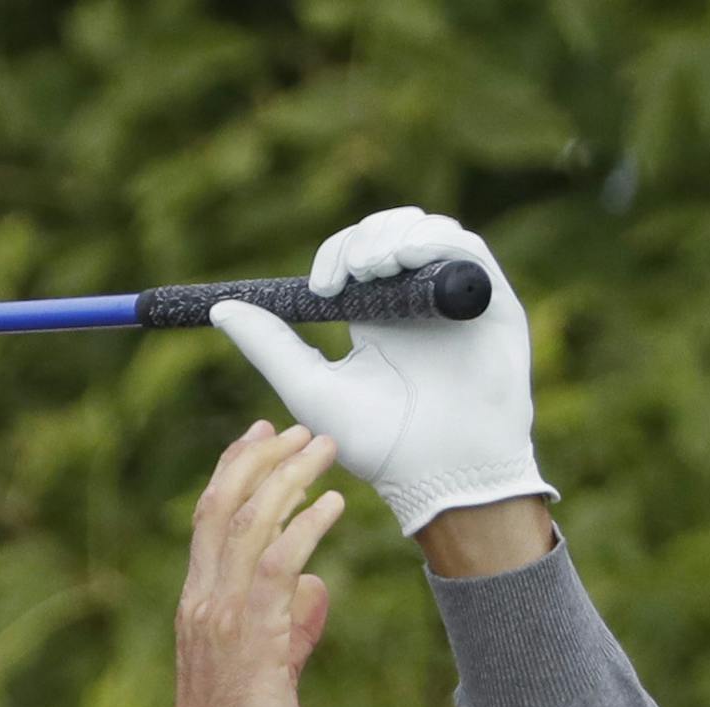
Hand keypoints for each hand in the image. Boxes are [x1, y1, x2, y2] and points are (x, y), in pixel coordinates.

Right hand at [141, 420, 340, 706]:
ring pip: (249, 524)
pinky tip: (332, 503)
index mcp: (197, 603)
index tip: (260, 435)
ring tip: (322, 447)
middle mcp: (202, 600)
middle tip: (298, 428)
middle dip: (260, 457)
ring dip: (288, 477)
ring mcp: (223, 617)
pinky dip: (305, 525)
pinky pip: (278, 565)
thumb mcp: (264, 669)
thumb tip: (315, 591)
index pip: (209, 520)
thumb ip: (286, 625)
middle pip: (222, 506)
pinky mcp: (252, 637)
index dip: (233, 470)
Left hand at [208, 207, 560, 535]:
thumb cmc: (379, 443)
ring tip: (374, 267)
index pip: (353, 256)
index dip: (335, 254)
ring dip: (394, 235)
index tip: (317, 287)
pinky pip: (467, 250)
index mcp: (373, 316)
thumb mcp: (311, 389)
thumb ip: (269, 346)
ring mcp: (453, 297)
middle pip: (388, 232)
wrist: (440, 473)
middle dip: (361, 240)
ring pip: (426, 231)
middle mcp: (415, 300)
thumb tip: (219, 309)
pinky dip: (436, 243)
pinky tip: (409, 259)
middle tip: (346, 273)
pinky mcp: (490, 300)